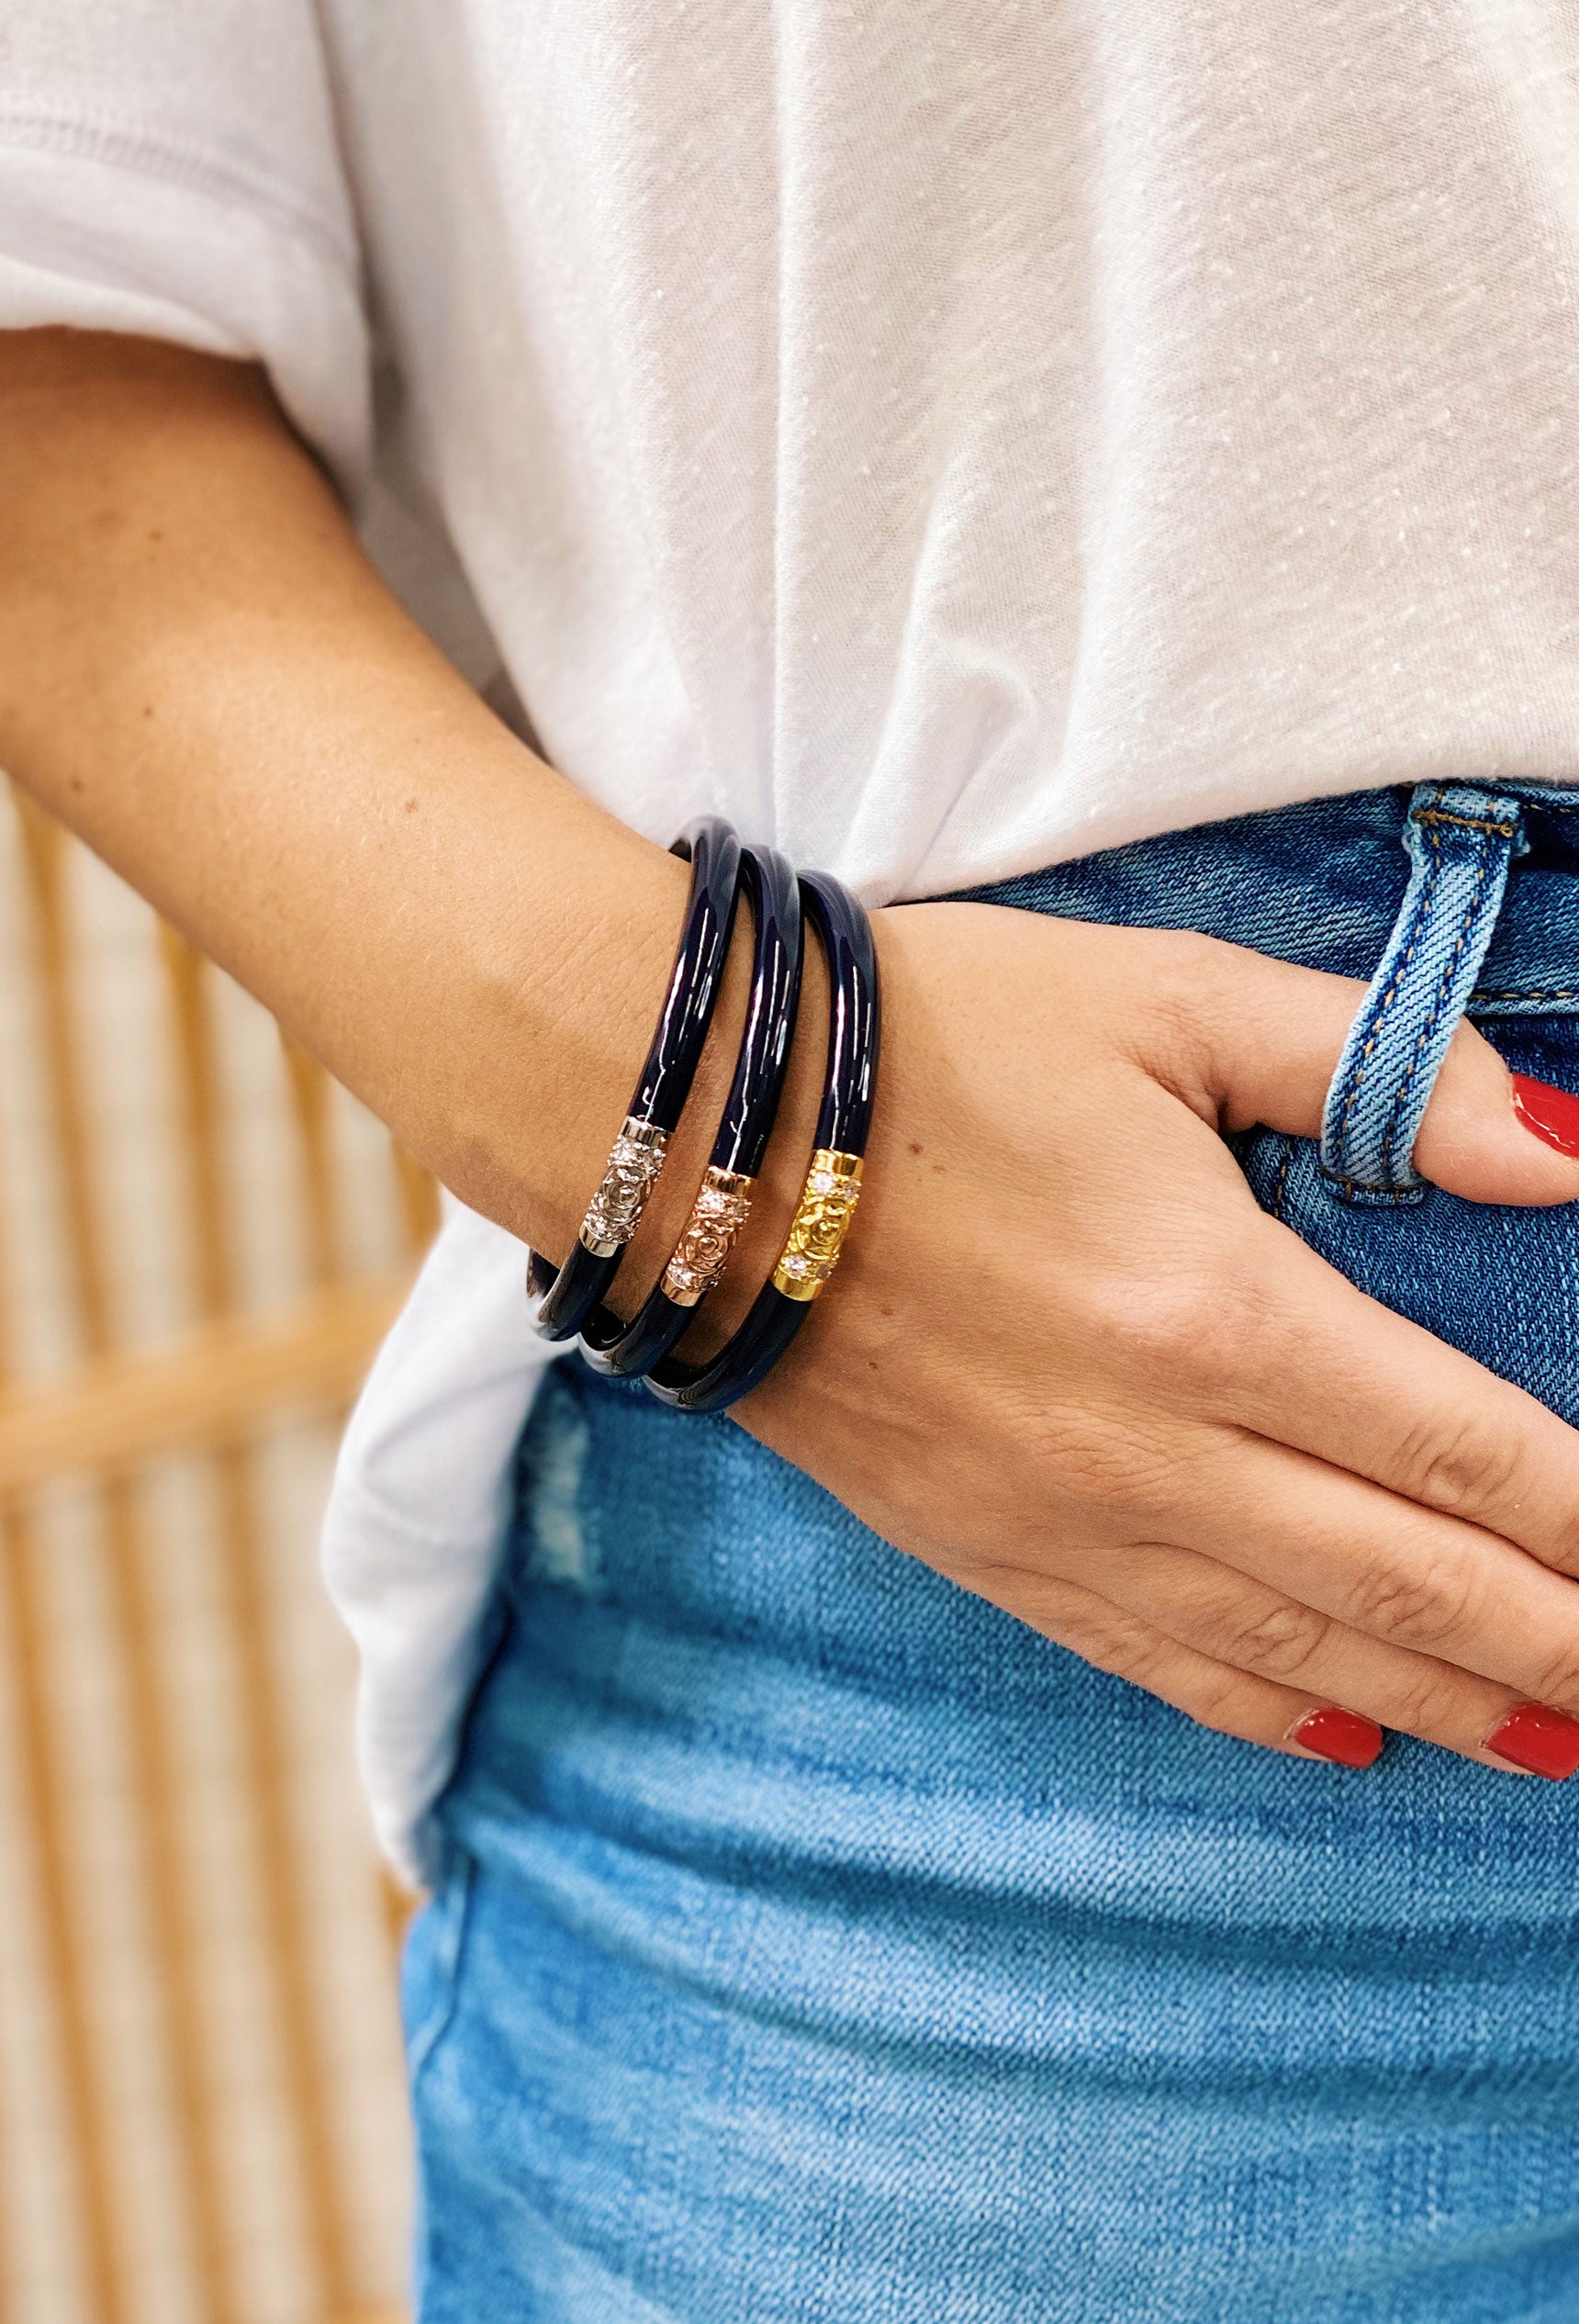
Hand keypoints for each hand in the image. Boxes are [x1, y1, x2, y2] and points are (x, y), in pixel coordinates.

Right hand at [740, 904, 1578, 1773]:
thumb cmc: (933, 1042)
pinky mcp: (981, 1546)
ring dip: (1442, 1702)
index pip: (1465, 1450)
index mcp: (1219, 1308)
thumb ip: (1375, 1067)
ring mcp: (1061, 1518)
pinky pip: (1150, 1660)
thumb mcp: (1165, 1000)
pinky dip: (1262, 1710)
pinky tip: (1341, 1740)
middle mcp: (1153, 1448)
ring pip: (1295, 1647)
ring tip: (1548, 1747)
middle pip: (1405, 1582)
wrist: (690, 1134)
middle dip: (1547, 1647)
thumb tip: (1564, 1145)